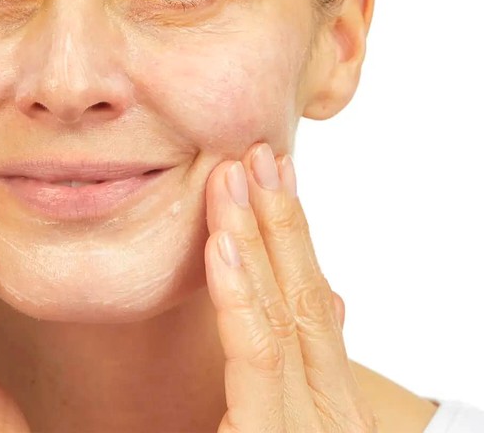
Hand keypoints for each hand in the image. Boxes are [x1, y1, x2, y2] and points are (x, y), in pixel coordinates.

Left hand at [205, 143, 375, 431]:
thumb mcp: (280, 419)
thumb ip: (299, 365)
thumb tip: (335, 297)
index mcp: (331, 404)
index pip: (314, 304)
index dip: (294, 235)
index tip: (276, 177)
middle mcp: (330, 411)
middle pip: (303, 297)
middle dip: (279, 218)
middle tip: (259, 153)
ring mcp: (310, 427)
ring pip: (282, 312)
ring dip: (257, 234)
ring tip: (234, 175)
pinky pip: (257, 354)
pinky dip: (241, 293)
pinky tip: (223, 244)